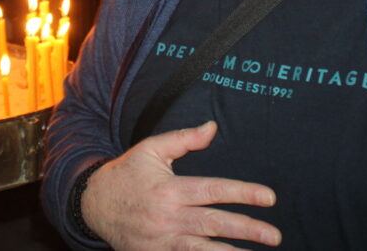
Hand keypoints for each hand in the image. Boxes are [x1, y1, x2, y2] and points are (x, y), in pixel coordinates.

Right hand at [80, 121, 280, 249]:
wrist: (92, 205)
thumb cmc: (127, 173)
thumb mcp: (151, 149)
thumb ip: (184, 139)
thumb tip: (213, 127)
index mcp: (170, 189)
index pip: (213, 190)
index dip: (243, 193)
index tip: (269, 198)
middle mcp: (168, 217)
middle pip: (213, 224)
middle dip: (247, 229)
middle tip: (274, 236)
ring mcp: (162, 241)